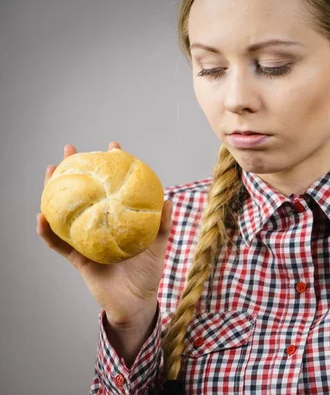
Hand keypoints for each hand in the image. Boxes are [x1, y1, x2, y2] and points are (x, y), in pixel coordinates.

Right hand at [37, 142, 172, 327]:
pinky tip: (42, 216)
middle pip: (85, 194)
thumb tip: (166, 199)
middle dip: (77, 171)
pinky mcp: (77, 258)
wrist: (137, 303)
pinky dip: (48, 231)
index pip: (113, 189)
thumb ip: (162, 225)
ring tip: (51, 172)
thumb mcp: (158, 246)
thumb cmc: (148, 274)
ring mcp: (86, 240)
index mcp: (118, 221)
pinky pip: (58, 243)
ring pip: (66, 212)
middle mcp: (99, 227)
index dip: (112, 168)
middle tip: (72, 150)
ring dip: (54, 193)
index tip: (113, 147)